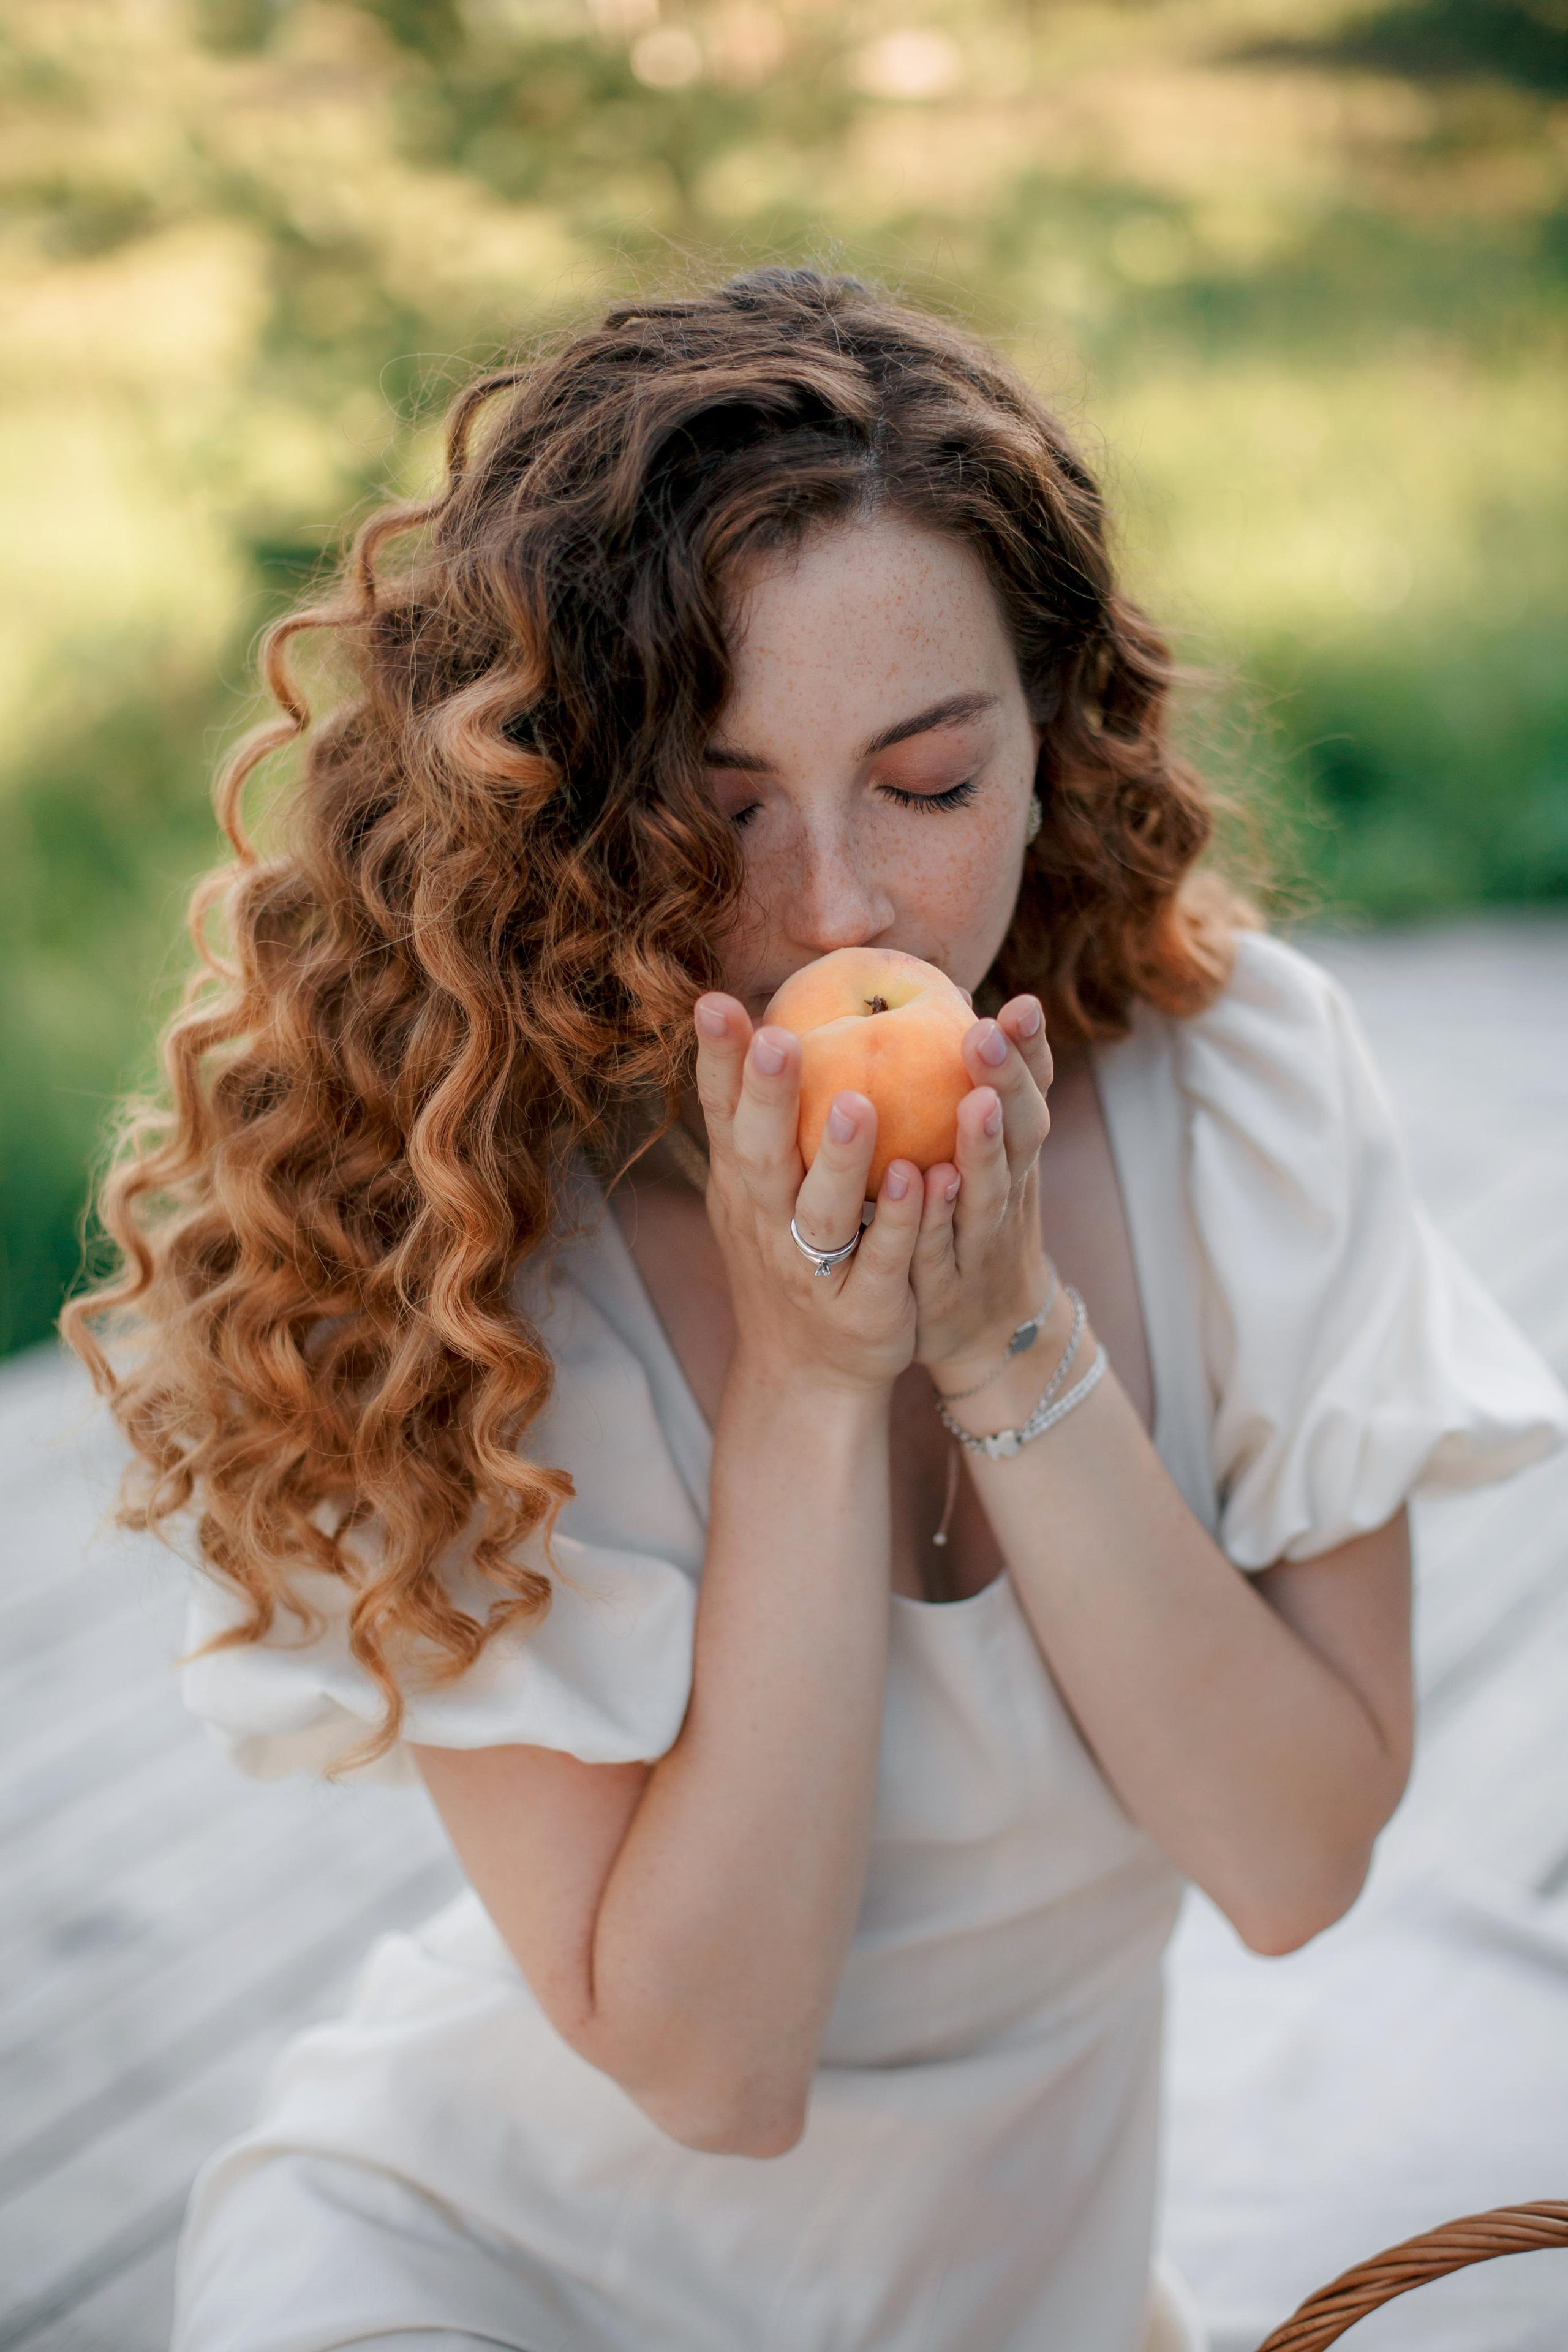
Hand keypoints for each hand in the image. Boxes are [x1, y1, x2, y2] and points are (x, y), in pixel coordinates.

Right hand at [691, 994, 925, 1397]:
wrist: (809, 1372)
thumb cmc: (790, 1256)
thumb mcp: (761, 1191)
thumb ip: (765, 1120)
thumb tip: (770, 1015)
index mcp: (743, 1186)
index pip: (722, 1114)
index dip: (717, 1061)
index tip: (715, 1001)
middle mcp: (766, 1224)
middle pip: (760, 1156)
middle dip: (766, 1099)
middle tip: (778, 1040)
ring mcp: (811, 1270)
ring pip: (823, 1212)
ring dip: (839, 1160)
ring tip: (857, 1104)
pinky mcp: (863, 1309)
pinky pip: (882, 1261)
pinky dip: (898, 1223)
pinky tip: (922, 1178)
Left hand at [909, 996, 1053, 1388]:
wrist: (987, 1335)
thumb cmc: (974, 1225)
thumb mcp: (985, 1159)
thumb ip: (975, 1089)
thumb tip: (952, 995)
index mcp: (1015, 1154)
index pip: (1031, 1092)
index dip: (1031, 1052)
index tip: (1021, 1003)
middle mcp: (1010, 1190)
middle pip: (1022, 1132)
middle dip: (1010, 1082)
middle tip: (987, 1034)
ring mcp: (983, 1240)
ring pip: (990, 1191)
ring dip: (985, 1148)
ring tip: (977, 1103)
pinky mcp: (949, 1286)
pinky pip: (942, 1250)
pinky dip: (937, 1219)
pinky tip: (928, 1186)